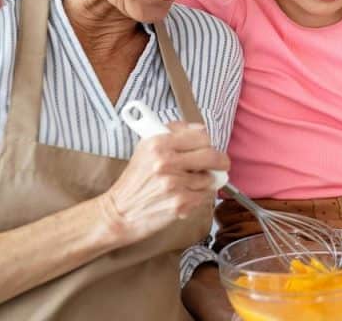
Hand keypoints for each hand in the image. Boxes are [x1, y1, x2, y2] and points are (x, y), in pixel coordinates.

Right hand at [97, 122, 227, 246]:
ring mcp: (174, 184)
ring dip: (204, 181)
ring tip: (187, 184)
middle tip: (220, 164)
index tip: (208, 148)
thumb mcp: (146, 148)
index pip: (201, 136)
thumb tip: (199, 129)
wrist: (120, 212)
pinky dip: (198, 197)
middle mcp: (166, 163)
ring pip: (210, 178)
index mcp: (159, 144)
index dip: (207, 143)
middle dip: (220, 161)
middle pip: (212, 156)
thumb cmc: (135, 180)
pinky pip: (204, 196)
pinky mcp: (181, 204)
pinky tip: (183, 196)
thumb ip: (173, 133)